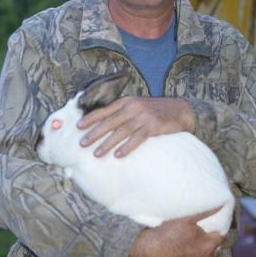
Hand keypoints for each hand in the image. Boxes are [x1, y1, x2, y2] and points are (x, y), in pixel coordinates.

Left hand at [77, 96, 194, 156]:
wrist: (179, 110)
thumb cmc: (154, 111)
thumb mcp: (137, 106)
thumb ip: (122, 112)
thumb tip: (103, 124)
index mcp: (126, 101)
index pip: (104, 110)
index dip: (90, 118)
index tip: (78, 126)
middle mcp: (132, 107)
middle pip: (109, 121)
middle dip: (94, 133)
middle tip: (82, 143)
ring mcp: (143, 116)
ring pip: (121, 131)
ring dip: (107, 143)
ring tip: (96, 153)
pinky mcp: (153, 126)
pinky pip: (137, 138)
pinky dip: (127, 147)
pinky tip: (118, 155)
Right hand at [128, 208, 225, 256]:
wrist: (149, 250)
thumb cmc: (168, 232)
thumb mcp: (187, 219)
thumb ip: (206, 213)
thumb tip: (220, 206)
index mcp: (208, 245)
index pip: (221, 238)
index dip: (217, 231)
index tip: (212, 226)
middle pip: (214, 250)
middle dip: (210, 243)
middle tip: (200, 234)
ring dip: (201, 252)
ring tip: (190, 243)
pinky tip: (181, 253)